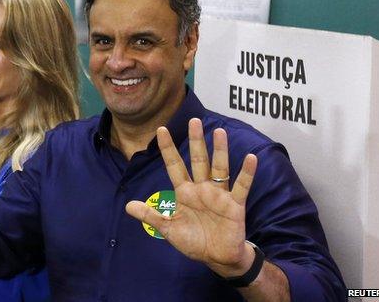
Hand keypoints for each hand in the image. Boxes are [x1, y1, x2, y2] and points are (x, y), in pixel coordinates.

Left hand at [126, 118, 257, 277]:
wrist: (217, 257)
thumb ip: (151, 216)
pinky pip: (241, 186)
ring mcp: (219, 195)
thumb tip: (128, 206)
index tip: (161, 130)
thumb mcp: (168, 229)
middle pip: (198, 160)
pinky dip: (246, 173)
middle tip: (194, 121)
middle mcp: (202, 189)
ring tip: (219, 132)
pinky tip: (251, 158)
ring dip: (220, 151)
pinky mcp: (234, 205)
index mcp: (185, 192)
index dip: (168, 149)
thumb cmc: (194, 240)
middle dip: (195, 141)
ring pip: (219, 168)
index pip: (174, 166)